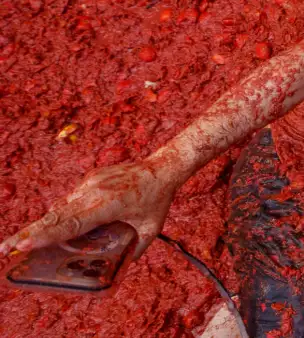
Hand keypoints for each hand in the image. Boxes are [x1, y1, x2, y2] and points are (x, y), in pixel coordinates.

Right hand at [0, 161, 178, 258]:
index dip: (47, 236)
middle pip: (56, 216)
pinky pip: (71, 199)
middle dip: (30, 233)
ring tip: (22, 242)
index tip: (24, 245)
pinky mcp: (89, 179)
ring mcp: (90, 183)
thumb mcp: (151, 229)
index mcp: (108, 204)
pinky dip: (61, 213)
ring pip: (61, 207)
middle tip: (5, 248)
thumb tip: (121, 264)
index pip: (72, 224)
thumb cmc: (158, 199)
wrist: (161, 167)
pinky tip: (53, 225)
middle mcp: (93, 192)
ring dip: (43, 224)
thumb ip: (135, 248)